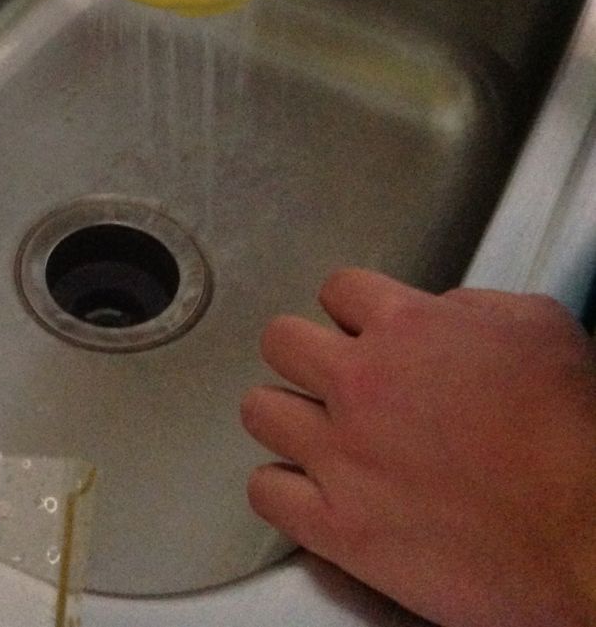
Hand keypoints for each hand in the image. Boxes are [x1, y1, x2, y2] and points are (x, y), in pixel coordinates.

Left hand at [241, 269, 595, 626]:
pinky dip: (280, 491)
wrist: (588, 533)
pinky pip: (265, 494)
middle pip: (282, 341)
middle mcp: (361, 382)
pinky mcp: (339, 527)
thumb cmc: (576, 435)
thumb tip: (442, 314)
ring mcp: (342, 455)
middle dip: (305, 354)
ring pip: (261, 411)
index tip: (362, 330)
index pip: (338, 289)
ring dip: (285, 417)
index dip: (352, 310)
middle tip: (330, 378)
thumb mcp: (535, 326)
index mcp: (406, 326)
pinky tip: (305, 492)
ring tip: (313, 432)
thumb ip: (470, 307)